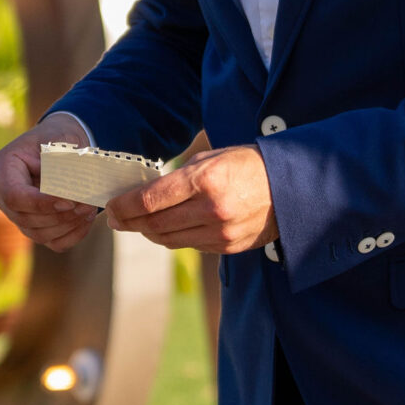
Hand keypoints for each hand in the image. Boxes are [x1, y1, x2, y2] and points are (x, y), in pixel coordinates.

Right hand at [0, 115, 100, 251]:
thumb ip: (62, 163)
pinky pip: (53, 242)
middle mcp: (1, 195)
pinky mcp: (34, 227)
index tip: (69, 201)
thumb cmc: (59, 139)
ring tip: (89, 208)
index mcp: (1, 168)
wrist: (62, 147)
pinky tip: (86, 219)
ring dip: (68, 225)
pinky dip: (73, 235)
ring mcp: (15, 214)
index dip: (42, 203)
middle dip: (60, 215)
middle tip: (87, 204)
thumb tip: (72, 192)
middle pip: (26, 219)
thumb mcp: (60, 141)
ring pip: (38, 234)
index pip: (15, 196)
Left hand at [110, 144, 277, 252]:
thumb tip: (146, 193)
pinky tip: (169, 228)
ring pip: (169, 240)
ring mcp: (221, 232)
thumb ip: (181, 177)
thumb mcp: (214, 157)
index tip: (112, 208)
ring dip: (149, 232)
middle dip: (130, 222)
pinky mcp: (228, 247)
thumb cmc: (249, 165)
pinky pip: (190, 246)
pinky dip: (174, 238)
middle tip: (118, 220)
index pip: (150, 200)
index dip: (124, 207)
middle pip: (154, 224)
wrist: (292, 188)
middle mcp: (211, 209)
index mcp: (206, 180)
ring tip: (140, 224)